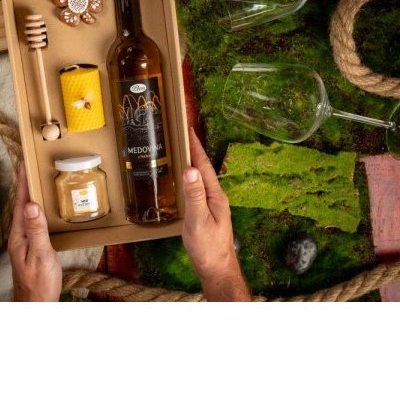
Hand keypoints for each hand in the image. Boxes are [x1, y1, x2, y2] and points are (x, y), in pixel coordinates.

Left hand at [8, 164, 61, 300]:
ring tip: (35, 181)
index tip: (24, 163)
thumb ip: (36, 230)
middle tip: (29, 165)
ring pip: (27, 213)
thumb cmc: (39, 284)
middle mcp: (18, 237)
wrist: (35, 306)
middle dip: (25, 185)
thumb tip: (31, 204)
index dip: (23, 182)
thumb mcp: (40, 255)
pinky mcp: (30, 249)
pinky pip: (32, 223)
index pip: (21, 203)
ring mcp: (23, 243)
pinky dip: (36, 211)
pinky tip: (41, 211)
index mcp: (19, 235)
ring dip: (30, 196)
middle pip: (22, 205)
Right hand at [181, 127, 250, 300]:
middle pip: (203, 169)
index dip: (195, 147)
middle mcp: (215, 198)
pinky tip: (185, 183)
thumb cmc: (208, 247)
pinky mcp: (207, 215)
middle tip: (183, 135)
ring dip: (192, 164)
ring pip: (201, 179)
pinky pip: (198, 190)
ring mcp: (212, 206)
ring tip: (182, 152)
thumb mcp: (198, 220)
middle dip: (193, 151)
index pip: (204, 165)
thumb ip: (194, 196)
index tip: (188, 129)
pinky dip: (190, 180)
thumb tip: (191, 169)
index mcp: (215, 195)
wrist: (217, 269)